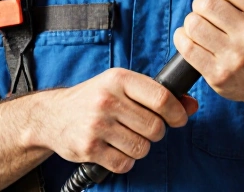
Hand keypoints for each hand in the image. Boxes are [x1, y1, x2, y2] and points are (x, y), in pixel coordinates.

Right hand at [32, 67, 197, 173]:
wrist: (52, 115)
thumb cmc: (93, 99)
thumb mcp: (121, 87)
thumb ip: (156, 94)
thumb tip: (191, 105)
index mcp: (118, 79)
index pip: (161, 98)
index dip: (177, 113)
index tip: (177, 119)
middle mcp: (106, 100)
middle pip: (155, 128)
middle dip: (154, 133)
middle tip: (141, 128)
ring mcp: (96, 125)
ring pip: (142, 148)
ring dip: (138, 148)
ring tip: (123, 137)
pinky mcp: (89, 147)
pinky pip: (124, 163)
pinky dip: (123, 161)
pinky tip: (112, 149)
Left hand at [173, 0, 243, 105]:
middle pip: (206, 3)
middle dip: (203, 5)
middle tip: (210, 13)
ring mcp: (235, 58)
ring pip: (193, 23)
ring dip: (192, 22)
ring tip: (204, 27)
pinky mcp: (218, 75)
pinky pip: (185, 45)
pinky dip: (183, 38)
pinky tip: (194, 40)